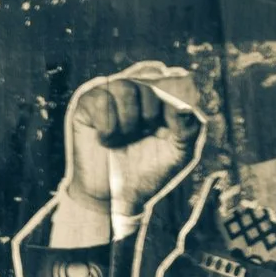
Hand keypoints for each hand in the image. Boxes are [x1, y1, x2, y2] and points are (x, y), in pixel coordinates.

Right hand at [63, 70, 202, 218]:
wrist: (115, 198)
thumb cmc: (147, 174)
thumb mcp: (180, 154)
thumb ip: (190, 129)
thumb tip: (183, 108)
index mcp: (155, 101)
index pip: (168, 78)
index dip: (167, 105)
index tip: (162, 130)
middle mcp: (131, 95)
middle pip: (146, 86)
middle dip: (148, 117)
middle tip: (138, 138)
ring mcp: (107, 98)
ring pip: (123, 87)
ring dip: (128, 121)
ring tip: (121, 141)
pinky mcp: (85, 107)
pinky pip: (100, 99)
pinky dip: (107, 126)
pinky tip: (105, 141)